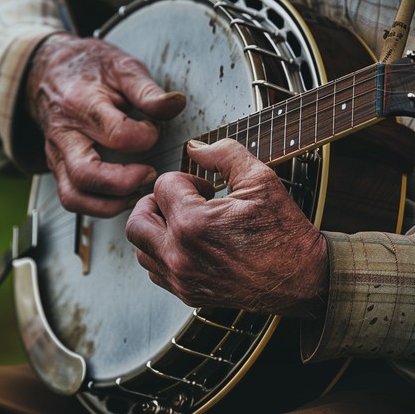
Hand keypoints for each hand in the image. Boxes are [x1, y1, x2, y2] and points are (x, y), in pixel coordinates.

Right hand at [27, 33, 185, 216]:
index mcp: (81, 104)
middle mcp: (64, 134)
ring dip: (111, 204)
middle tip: (150, 174)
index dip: (145, 137)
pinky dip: (99, 205)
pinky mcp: (58, 167)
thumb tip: (176, 103)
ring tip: (137, 191)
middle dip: (125, 183)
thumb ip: (147, 90)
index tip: (153, 130)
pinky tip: (123, 195)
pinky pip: (73, 198)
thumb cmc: (89, 69)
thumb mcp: (121, 67)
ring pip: (74, 196)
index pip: (117, 134)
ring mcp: (56, 154)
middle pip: (86, 175)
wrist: (49, 70)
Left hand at [126, 139, 328, 317]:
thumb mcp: (260, 180)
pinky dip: (161, 253)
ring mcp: (182, 278)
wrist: (303, 279)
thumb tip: (194, 147)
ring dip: (155, 228)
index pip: (162, 186)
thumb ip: (223, 154)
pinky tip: (186, 244)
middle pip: (137, 219)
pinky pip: (155, 270)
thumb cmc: (284, 231)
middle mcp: (180, 255)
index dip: (185, 179)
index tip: (206, 189)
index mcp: (193, 224)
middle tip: (179, 199)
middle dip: (155, 201)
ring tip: (183, 221)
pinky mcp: (187, 294)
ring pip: (141, 247)